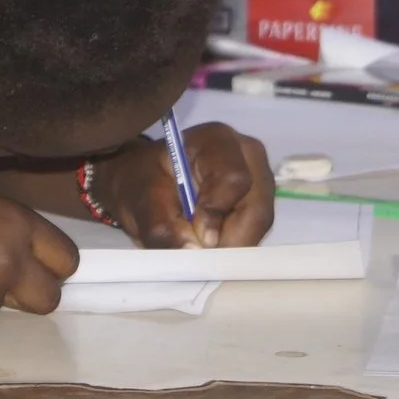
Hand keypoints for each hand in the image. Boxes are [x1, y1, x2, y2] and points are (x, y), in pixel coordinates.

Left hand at [99, 122, 274, 247]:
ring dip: (231, 244)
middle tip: (202, 258)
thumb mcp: (140, 201)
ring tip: (200, 251)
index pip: (233, 178)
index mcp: (216, 141)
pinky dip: (233, 245)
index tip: (199, 240)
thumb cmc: (141, 182)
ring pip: (258, 225)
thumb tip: (192, 250)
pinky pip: (254, 233)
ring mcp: (258, 181)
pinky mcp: (257, 204)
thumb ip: (162, 226)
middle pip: (256, 206)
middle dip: (230, 238)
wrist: (144, 183)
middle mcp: (247, 157)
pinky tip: (209, 247)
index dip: (219, 212)